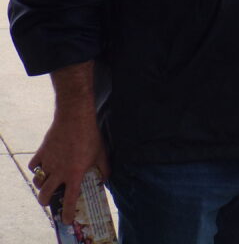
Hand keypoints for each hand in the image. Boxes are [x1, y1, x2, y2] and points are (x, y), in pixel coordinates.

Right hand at [29, 63, 108, 223]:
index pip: (69, 200)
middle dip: (46, 202)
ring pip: (38, 181)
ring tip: (47, 184)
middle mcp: (58, 172)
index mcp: (74, 175)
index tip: (66, 220)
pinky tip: (43, 166)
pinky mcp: (41, 152)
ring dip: (41, 186)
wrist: (75, 118)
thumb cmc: (91, 136)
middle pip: (45, 195)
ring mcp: (48, 162)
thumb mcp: (102, 154)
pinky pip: (34, 165)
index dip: (67, 213)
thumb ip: (104, 170)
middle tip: (50, 201)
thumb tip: (104, 180)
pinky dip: (36, 168)